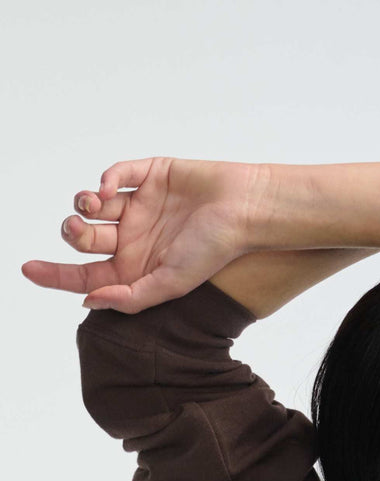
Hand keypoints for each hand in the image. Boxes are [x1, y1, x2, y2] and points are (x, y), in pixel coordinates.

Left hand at [20, 156, 271, 312]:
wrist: (243, 209)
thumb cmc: (213, 251)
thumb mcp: (170, 285)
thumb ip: (130, 298)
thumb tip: (88, 300)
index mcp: (136, 269)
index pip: (86, 275)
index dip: (55, 274)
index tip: (28, 269)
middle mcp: (134, 239)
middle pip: (85, 239)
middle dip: (73, 233)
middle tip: (78, 230)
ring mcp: (141, 206)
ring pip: (94, 205)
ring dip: (83, 204)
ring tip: (91, 205)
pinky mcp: (149, 175)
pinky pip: (117, 173)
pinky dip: (105, 178)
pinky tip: (107, 189)